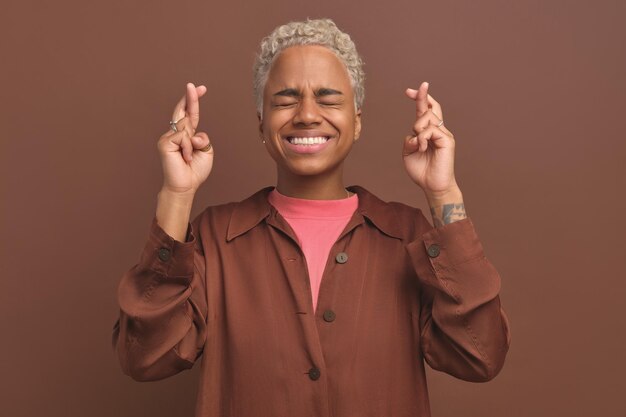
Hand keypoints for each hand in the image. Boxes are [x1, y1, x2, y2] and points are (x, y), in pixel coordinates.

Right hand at [157, 83, 213, 195]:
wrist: (186, 186)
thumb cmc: (195, 170)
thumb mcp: (206, 151)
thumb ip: (203, 138)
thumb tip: (193, 133)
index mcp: (186, 134)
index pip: (190, 114)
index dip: (194, 101)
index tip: (200, 88)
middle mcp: (175, 133)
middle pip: (183, 111)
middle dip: (191, 98)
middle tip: (194, 85)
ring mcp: (168, 137)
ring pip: (186, 127)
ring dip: (194, 143)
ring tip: (190, 158)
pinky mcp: (164, 143)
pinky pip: (183, 136)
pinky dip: (188, 148)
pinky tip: (185, 158)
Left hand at [402, 82, 458, 197]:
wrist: (432, 186)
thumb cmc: (421, 171)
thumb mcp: (408, 153)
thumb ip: (409, 140)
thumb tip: (415, 132)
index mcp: (428, 133)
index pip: (426, 111)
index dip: (420, 98)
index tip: (409, 91)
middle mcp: (438, 131)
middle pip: (430, 108)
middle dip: (419, 96)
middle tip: (409, 91)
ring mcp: (444, 134)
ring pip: (427, 118)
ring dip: (417, 128)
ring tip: (418, 145)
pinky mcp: (447, 140)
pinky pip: (431, 130)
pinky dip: (422, 138)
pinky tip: (423, 148)